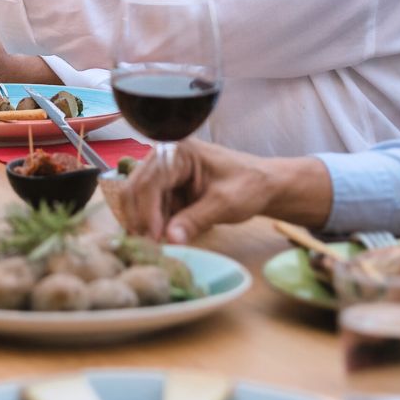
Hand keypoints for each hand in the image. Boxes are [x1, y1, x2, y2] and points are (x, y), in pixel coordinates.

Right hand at [121, 139, 327, 243]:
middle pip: (135, 189)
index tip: (155, 239)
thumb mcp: (225, 203)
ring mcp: (163, 174)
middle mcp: (164, 158)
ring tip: (160, 246)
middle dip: (140, 219)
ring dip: (147, 224)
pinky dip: (156, 225)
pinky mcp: (167, 189)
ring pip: (138, 202)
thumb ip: (196, 219)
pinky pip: (151, 209)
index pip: (148, 182)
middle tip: (150, 247)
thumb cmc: (249, 185)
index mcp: (177, 151)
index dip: (147, 212)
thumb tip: (170, 240)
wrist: (264, 186)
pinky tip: (168, 237)